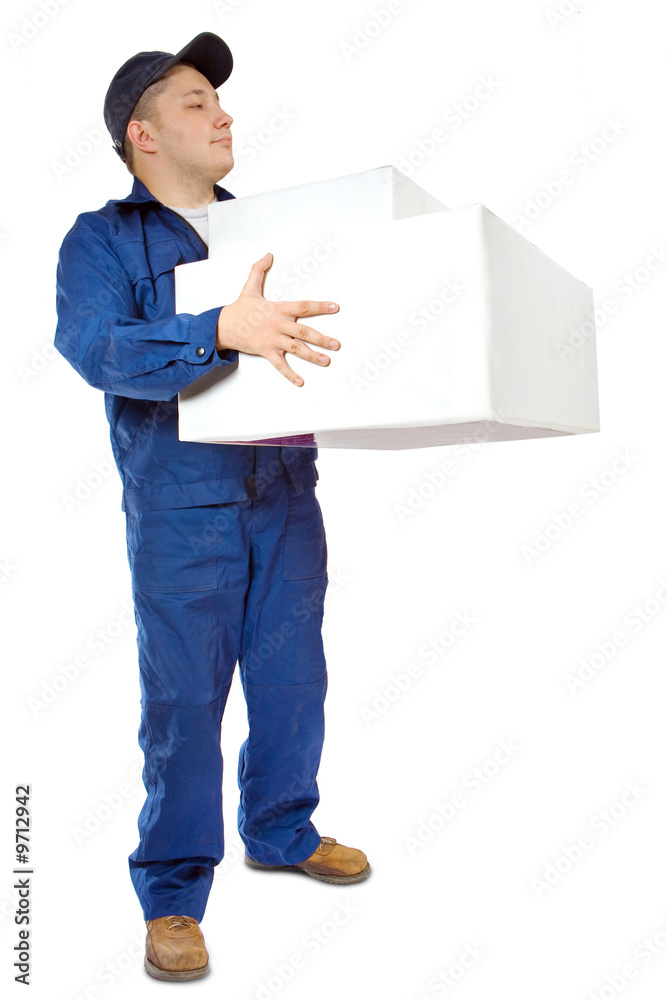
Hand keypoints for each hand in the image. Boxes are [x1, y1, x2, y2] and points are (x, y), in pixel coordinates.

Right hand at [215, 252, 339, 385]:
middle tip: (336, 344)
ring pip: (296, 349)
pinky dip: (290, 374)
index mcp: (278, 309)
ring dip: (312, 356)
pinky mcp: (266, 351)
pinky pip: (279, 365)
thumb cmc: (239, 309)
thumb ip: (259, 270)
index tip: (335, 307)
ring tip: (326, 360)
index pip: (303, 306)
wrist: (223, 326)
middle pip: (304, 332)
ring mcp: (272, 339)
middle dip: (321, 338)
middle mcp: (278, 325)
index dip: (320, 306)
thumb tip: (267, 255)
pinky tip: (301, 382)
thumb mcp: (250, 288)